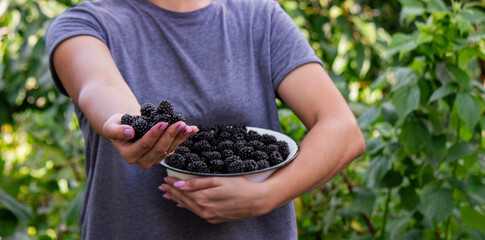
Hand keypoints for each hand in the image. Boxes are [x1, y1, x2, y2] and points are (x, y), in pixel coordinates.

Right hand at [102, 113, 198, 168]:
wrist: (125, 127)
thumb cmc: (117, 126)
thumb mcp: (111, 126)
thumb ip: (117, 131)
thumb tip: (129, 132)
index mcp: (130, 156)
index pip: (144, 145)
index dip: (154, 134)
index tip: (163, 122)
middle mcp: (143, 161)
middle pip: (159, 149)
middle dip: (171, 135)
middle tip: (180, 123)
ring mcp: (155, 158)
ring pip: (170, 149)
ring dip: (180, 137)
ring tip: (188, 126)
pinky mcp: (164, 153)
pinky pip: (175, 145)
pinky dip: (184, 137)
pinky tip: (193, 129)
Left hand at [160, 176, 274, 223]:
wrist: (257, 201)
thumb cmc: (240, 186)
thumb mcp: (218, 180)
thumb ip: (197, 183)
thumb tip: (180, 184)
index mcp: (203, 198)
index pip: (183, 190)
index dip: (173, 183)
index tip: (165, 178)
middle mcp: (204, 210)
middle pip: (183, 199)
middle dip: (172, 192)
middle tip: (162, 186)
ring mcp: (209, 216)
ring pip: (189, 207)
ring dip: (177, 200)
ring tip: (168, 195)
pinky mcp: (215, 219)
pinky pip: (197, 212)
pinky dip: (187, 207)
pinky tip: (182, 205)